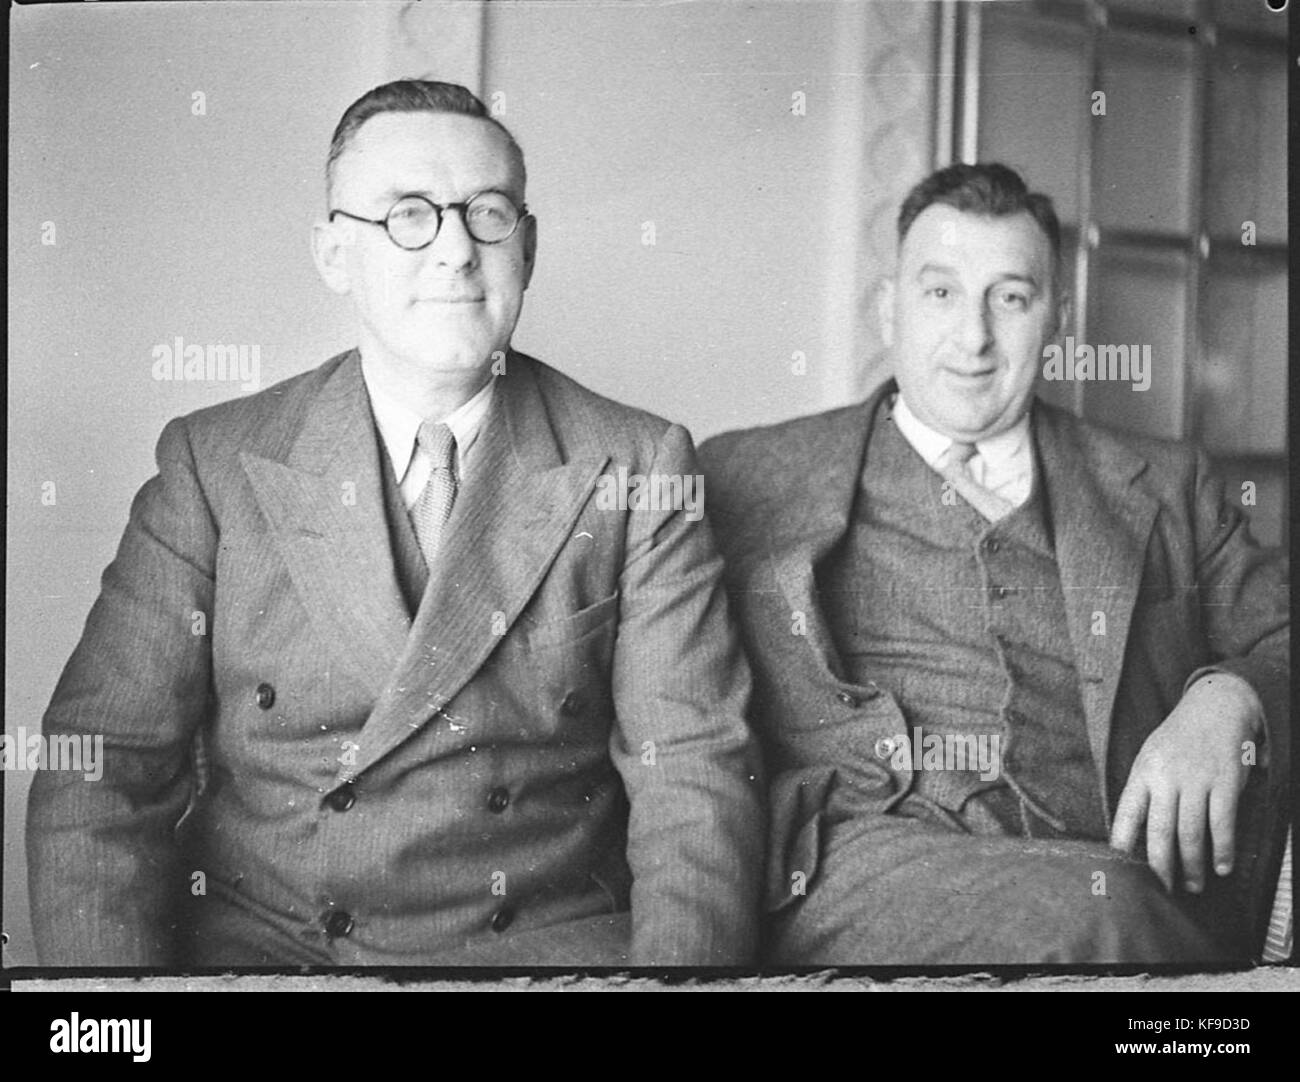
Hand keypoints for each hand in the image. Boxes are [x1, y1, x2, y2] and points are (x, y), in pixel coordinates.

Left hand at [1110, 674, 1262, 893]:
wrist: (1214, 707)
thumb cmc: (1177, 740)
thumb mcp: (1150, 758)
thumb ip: (1144, 792)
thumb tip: (1131, 834)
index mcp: (1142, 772)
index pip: (1127, 814)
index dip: (1122, 845)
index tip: (1120, 871)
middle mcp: (1167, 777)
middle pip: (1161, 831)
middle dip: (1161, 867)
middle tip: (1163, 891)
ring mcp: (1197, 780)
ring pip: (1192, 832)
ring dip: (1194, 865)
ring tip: (1194, 886)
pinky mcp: (1225, 782)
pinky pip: (1223, 823)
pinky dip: (1223, 849)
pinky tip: (1222, 867)